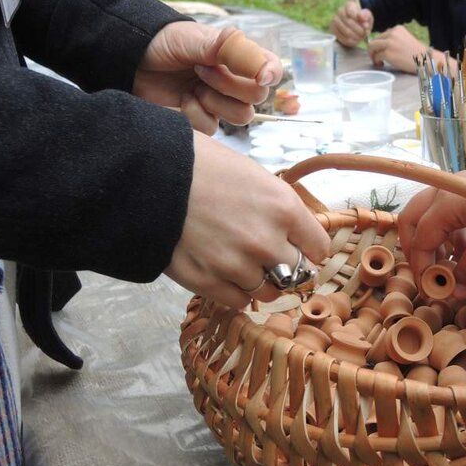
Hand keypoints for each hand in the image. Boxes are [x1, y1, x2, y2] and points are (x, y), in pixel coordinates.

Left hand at [133, 21, 281, 134]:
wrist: (129, 59)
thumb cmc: (165, 42)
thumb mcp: (199, 40)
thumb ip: (234, 52)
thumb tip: (267, 72)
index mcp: (239, 57)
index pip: (271, 70)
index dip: (270, 75)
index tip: (259, 77)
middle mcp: (233, 80)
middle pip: (257, 98)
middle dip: (230, 86)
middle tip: (201, 70)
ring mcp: (217, 101)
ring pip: (240, 117)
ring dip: (215, 102)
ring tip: (191, 86)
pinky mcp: (200, 118)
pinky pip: (212, 128)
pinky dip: (195, 114)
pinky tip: (181, 99)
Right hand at [165, 133, 331, 307]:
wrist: (147, 174)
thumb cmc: (198, 163)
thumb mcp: (251, 173)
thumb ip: (276, 206)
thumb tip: (292, 229)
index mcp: (283, 207)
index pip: (319, 247)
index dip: (308, 247)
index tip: (299, 246)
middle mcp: (266, 242)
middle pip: (296, 273)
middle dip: (285, 265)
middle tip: (267, 254)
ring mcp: (236, 266)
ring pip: (269, 292)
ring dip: (260, 281)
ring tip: (241, 262)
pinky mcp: (207, 283)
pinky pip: (239, 302)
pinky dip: (235, 291)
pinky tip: (223, 272)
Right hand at [330, 0, 373, 47]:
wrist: (357, 24)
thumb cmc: (362, 19)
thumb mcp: (368, 16)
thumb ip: (366, 16)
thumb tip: (362, 18)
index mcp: (349, 5)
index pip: (351, 12)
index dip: (358, 20)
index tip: (366, 25)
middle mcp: (340, 12)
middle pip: (348, 22)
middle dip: (359, 30)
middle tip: (365, 34)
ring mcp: (335, 21)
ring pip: (345, 31)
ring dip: (355, 36)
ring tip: (361, 37)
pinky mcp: (333, 31)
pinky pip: (342, 38)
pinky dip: (351, 41)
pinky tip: (356, 41)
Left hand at [367, 25, 427, 72]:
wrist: (425, 60)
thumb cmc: (416, 53)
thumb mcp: (405, 39)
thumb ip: (394, 39)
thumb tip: (379, 44)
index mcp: (397, 29)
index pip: (382, 35)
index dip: (379, 44)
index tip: (381, 51)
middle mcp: (392, 33)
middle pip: (375, 40)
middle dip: (373, 49)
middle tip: (376, 58)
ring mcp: (389, 43)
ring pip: (372, 47)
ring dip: (372, 55)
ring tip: (377, 61)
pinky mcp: (388, 53)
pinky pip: (376, 56)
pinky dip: (376, 61)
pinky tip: (381, 64)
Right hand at [397, 161, 465, 298]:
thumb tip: (454, 293)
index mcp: (446, 202)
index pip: (420, 238)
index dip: (421, 267)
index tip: (429, 289)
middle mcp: (446, 189)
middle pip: (412, 218)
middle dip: (415, 248)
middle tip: (428, 273)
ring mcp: (460, 185)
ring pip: (430, 213)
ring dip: (433, 240)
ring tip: (450, 265)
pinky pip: (449, 210)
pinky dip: (450, 231)